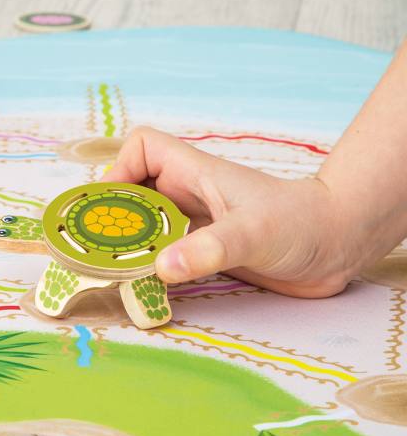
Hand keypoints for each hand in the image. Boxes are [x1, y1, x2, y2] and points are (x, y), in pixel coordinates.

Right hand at [102, 126, 355, 297]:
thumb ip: (210, 249)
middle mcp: (188, 195)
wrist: (338, 246)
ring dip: (126, 245)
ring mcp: (195, 223)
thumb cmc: (302, 224)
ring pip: (145, 225)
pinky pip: (163, 253)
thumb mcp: (254, 233)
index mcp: (194, 173)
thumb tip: (162, 267)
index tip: (109, 207)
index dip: (119, 169)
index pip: (143, 149)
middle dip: (112, 216)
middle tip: (97, 249)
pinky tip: (143, 286)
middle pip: (133, 192)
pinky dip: (147, 267)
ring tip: (111, 271)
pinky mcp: (203, 251)